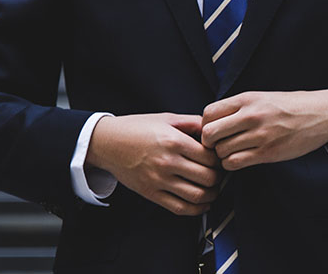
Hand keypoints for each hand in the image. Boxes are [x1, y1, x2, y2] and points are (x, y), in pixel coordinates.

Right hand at [86, 113, 221, 215]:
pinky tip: (202, 203)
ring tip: (213, 189)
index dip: (219, 159)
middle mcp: (167, 162)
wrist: (107, 143)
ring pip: (197, 196)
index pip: (210, 157)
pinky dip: (197, 209)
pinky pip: (180, 208)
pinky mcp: (151, 193)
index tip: (219, 158)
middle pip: (208, 178)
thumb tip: (213, 129)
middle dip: (218, 177)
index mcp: (174, 141)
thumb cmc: (136, 128)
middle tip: (219, 174)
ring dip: (211, 195)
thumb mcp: (167, 118)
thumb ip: (192, 122)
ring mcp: (159, 180)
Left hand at [201, 91, 327, 170]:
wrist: (321, 114)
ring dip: (222, 155)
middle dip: (209, 143)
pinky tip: (240, 159)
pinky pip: (235, 163)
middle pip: (209, 134)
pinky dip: (232, 164)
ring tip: (232, 152)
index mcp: (246, 99)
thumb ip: (237, 108)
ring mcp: (259, 135)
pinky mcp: (268, 152)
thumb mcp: (261, 98)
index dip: (205, 125)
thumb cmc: (289, 106)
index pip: (208, 113)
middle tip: (217, 145)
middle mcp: (250, 116)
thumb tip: (212, 122)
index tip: (213, 130)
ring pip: (221, 151)